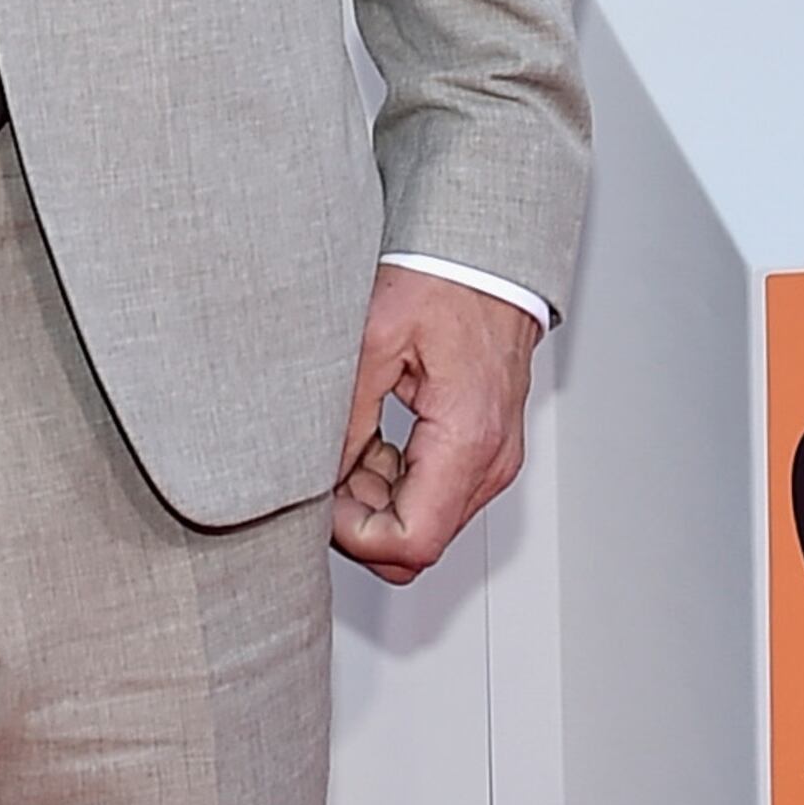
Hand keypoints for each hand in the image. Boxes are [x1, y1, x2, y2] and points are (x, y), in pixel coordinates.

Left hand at [331, 272, 536, 582]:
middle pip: (419, 546)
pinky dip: (392, 485)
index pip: (413, 542)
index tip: (322, 499)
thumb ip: (343, 421)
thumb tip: (313, 477)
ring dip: (374, 503)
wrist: (487, 258)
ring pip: (424, 525)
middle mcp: (489, 461)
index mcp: (467, 439)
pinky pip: (434, 496)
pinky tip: (368, 444)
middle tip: (325, 473)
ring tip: (345, 447)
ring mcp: (490, 460)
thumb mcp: (371, 342)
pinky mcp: (482, 451)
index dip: (355, 536)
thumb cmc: (443, 283)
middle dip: (361, 522)